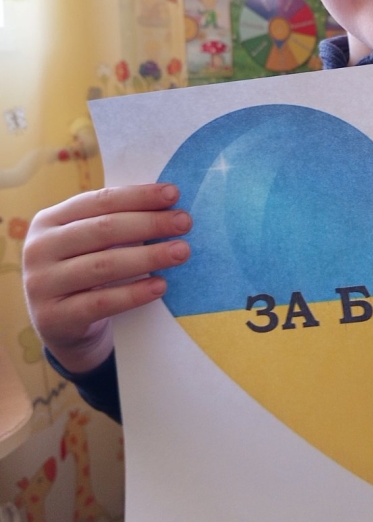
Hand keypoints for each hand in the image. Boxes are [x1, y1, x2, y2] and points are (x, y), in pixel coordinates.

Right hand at [22, 183, 191, 373]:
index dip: (138, 196)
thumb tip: (169, 205)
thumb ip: (116, 223)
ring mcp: (42, 284)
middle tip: (185, 222)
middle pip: (103, 230)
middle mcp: (39, 249)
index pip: (99, 201)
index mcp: (49, 221)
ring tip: (181, 251)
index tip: (174, 194)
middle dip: (149, 223)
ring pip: (103, 265)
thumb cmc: (87, 273)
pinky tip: (161, 286)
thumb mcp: (90, 244)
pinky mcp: (54, 317)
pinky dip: (134, 293)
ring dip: (148, 256)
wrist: (63, 327)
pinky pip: (101, 302)